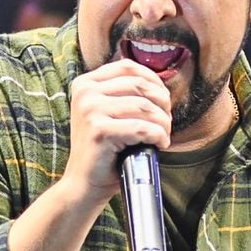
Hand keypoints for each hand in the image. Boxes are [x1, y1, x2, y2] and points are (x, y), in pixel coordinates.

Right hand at [63, 59, 170, 202]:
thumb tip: (161, 85)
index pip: (128, 66)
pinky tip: (159, 144)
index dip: (153, 80)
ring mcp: (90, 110)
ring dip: (163, 123)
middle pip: (139, 85)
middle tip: (166, 122)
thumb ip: (125, 94)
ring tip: (163, 135)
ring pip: (144, 106)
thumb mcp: (108, 113)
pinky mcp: (99, 130)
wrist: (84, 184)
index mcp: (86, 83)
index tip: (163, 100)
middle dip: (162, 103)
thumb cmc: (104, 151)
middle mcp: (85, 92)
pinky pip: (142, 128)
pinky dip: (158, 136)